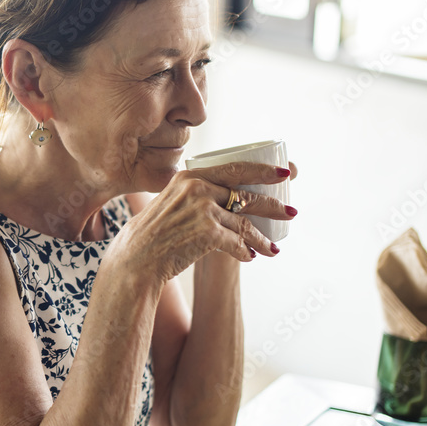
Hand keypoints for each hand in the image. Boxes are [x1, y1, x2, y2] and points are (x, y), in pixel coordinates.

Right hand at [114, 162, 294, 283]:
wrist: (136, 258)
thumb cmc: (150, 234)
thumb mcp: (169, 202)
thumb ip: (193, 196)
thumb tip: (223, 199)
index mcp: (189, 177)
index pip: (234, 167)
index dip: (262, 170)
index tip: (283, 173)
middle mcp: (198, 189)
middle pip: (246, 195)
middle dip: (273, 205)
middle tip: (291, 212)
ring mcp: (204, 210)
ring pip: (245, 223)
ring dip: (261, 238)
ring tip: (272, 248)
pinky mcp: (208, 233)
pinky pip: (237, 243)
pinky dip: (245, 252)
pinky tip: (250, 257)